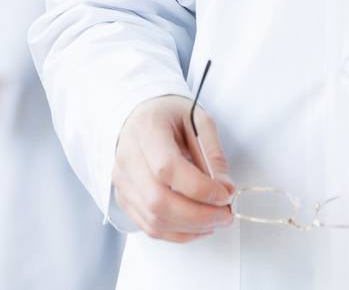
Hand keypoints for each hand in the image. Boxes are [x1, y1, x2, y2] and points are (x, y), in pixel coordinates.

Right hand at [112, 95, 234, 242]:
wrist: (139, 116)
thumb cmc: (168, 115)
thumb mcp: (198, 120)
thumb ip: (213, 154)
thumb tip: (226, 190)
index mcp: (146, 130)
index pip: (168, 168)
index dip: (200, 188)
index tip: (225, 194)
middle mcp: (127, 158)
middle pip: (159, 201)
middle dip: (199, 216)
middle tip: (226, 215)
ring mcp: (122, 181)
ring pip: (154, 219)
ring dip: (191, 228)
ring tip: (216, 221)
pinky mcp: (124, 198)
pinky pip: (149, 227)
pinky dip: (178, 233)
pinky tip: (198, 226)